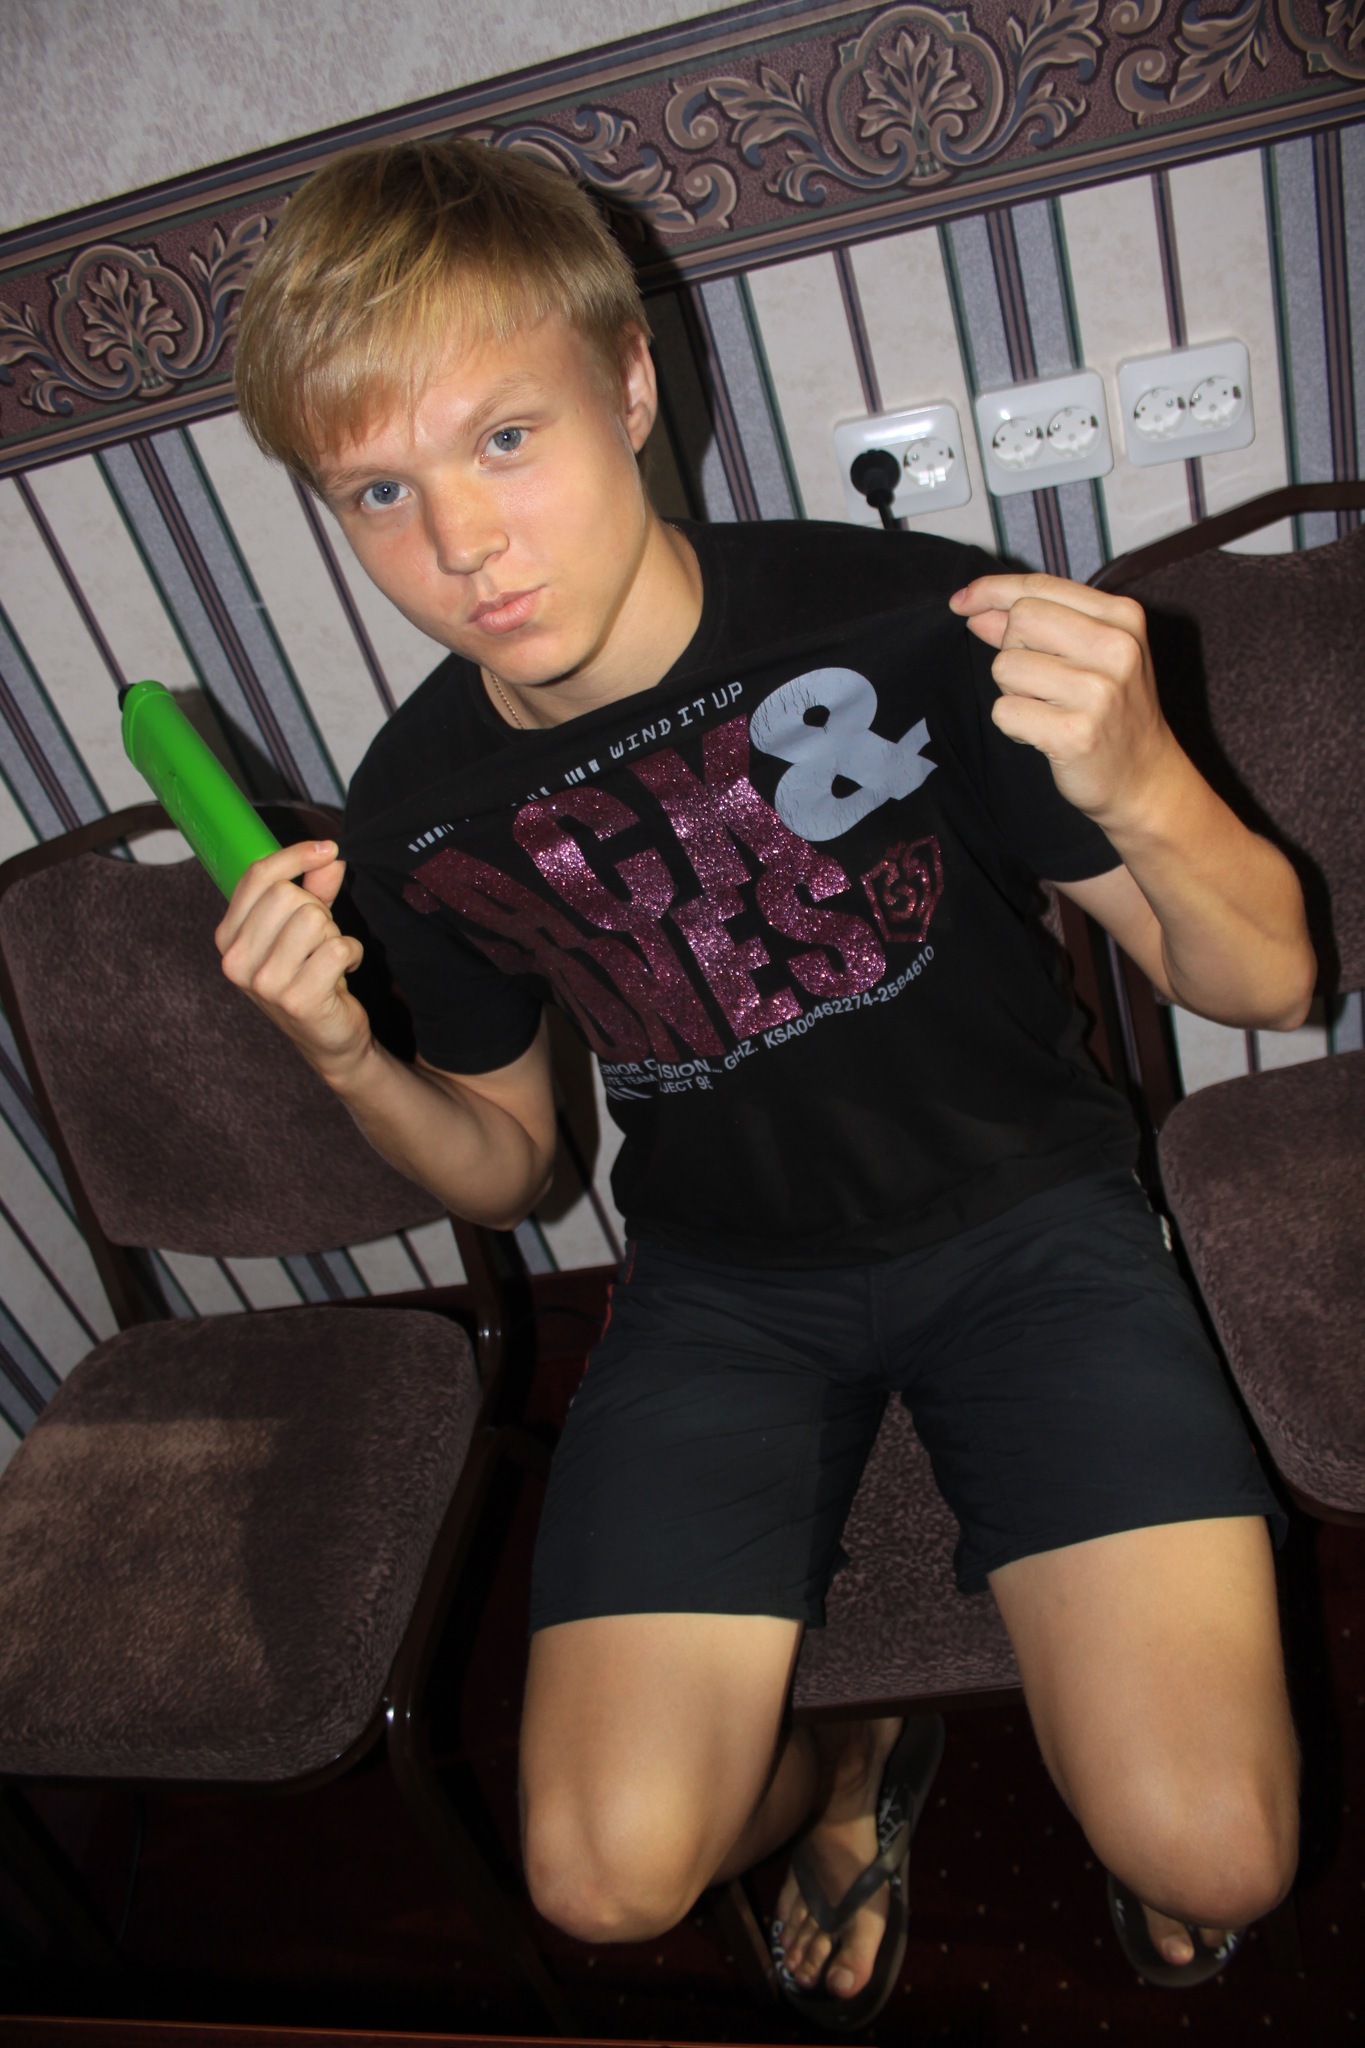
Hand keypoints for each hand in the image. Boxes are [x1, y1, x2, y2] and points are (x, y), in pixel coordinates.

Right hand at [215, 840, 371, 1080]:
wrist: (327, 1039)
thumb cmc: (312, 977)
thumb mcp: (305, 929)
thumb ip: (314, 890)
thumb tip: (329, 857)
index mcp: (228, 938)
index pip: (258, 877)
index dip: (296, 856)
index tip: (327, 850)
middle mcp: (237, 961)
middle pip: (288, 895)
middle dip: (318, 910)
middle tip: (321, 939)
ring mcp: (264, 983)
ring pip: (313, 920)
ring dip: (334, 935)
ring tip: (328, 958)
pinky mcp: (296, 1000)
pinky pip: (337, 949)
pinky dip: (351, 955)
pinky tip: (342, 973)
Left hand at [949, 572, 1177, 828]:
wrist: (1145, 778)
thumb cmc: (1113, 711)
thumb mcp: (1089, 655)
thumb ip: (1036, 626)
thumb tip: (976, 609)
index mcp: (1122, 617)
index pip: (1040, 587)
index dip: (993, 591)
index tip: (962, 602)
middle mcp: (1115, 648)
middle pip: (1020, 620)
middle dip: (1013, 649)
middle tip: (1038, 680)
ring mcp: (1098, 692)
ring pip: (1006, 667)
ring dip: (1013, 692)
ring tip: (1047, 709)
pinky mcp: (1074, 734)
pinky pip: (1005, 711)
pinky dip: (1014, 725)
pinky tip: (1044, 734)